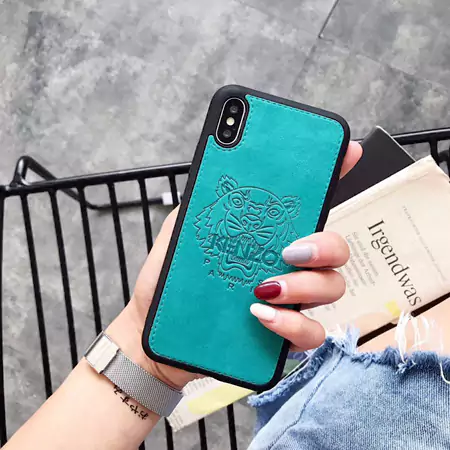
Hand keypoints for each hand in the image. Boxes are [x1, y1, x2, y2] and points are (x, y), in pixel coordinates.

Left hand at [107, 141, 361, 387]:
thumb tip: (223, 174)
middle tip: (290, 250)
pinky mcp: (282, 336)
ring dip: (304, 286)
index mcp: (269, 237)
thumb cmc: (173, 283)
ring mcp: (290, 302)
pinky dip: (291, 324)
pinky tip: (260, 314)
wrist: (158, 334)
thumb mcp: (182, 235)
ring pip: (332, 288)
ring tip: (265, 286)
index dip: (334, 175)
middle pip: (336, 249)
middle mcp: (288, 266)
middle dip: (325, 246)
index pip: (308, 205)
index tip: (349, 151)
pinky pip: (310, 333)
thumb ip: (203, 206)